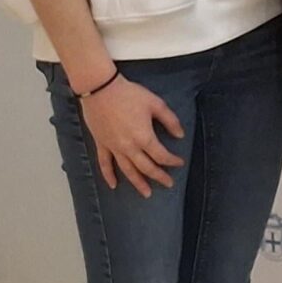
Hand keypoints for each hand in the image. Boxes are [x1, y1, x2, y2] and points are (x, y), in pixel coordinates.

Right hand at [83, 76, 184, 191]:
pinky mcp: (101, 144)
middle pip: (146, 167)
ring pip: (127, 170)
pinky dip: (108, 175)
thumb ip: (170, 120)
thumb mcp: (156, 104)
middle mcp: (128, 146)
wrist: (101, 89)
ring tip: (146, 193)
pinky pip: (104, 163)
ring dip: (137, 182)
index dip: (172, 161)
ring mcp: (113, 147)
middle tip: (168, 184)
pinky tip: (113, 185)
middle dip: (158, 176)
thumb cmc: (129, 95)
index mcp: (144, 137)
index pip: (161, 155)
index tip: (179, 163)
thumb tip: (180, 135)